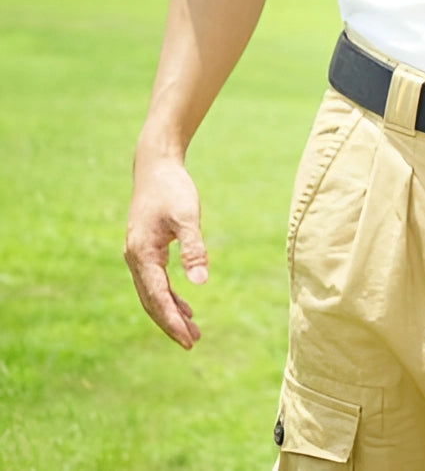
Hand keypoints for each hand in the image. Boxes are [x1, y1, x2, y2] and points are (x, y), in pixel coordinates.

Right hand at [124, 156, 207, 348]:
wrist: (155, 167)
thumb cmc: (172, 189)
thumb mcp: (188, 217)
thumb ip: (194, 248)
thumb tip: (201, 283)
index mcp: (142, 254)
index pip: (158, 297)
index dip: (173, 320)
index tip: (188, 339)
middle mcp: (135, 258)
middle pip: (152, 301)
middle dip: (171, 323)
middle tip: (192, 344)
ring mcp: (138, 255)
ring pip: (153, 294)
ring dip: (171, 313)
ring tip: (193, 332)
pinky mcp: (146, 250)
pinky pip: (156, 282)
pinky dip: (170, 297)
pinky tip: (186, 307)